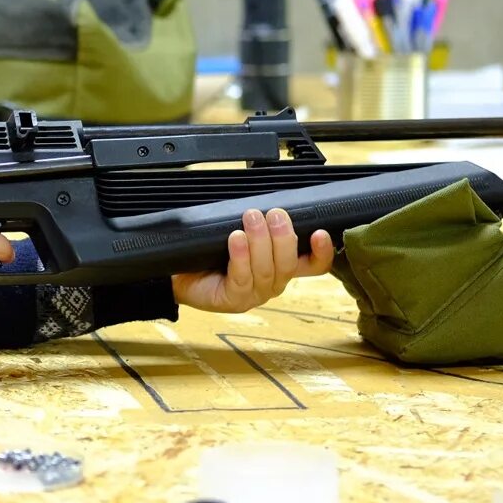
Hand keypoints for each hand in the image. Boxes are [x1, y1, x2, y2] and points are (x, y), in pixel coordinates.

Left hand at [171, 208, 333, 313]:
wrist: (180, 271)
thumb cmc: (213, 251)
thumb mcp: (244, 234)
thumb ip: (263, 224)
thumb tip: (274, 202)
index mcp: (281, 268)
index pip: (313, 266)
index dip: (321, 252)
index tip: (320, 232)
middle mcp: (272, 284)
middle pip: (288, 265)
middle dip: (283, 237)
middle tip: (274, 214)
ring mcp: (253, 295)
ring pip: (266, 270)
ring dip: (260, 241)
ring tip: (251, 218)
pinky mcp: (233, 299)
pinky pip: (241, 277)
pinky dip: (240, 255)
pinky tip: (236, 238)